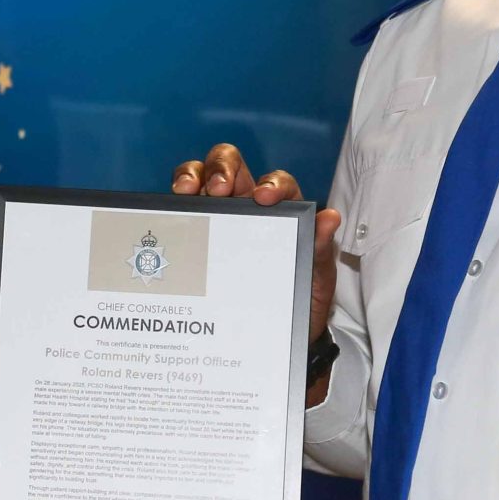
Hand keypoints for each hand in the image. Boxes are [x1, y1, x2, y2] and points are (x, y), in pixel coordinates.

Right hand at [171, 143, 342, 402]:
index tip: (263, 198)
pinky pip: (179, 214)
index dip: (270, 181)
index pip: (275, 181)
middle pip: (229, 164)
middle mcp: (245, 206)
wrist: (279, 334)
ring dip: (190, 176)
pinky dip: (172, 209)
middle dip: (221, 167)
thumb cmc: (301, 299)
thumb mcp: (316, 276)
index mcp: (280, 211)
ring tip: (184, 192)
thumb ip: (321, 248)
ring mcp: (216, 219)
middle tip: (217, 189)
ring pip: (197, 179)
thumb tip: (329, 218)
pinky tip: (169, 221)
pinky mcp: (192, 238)